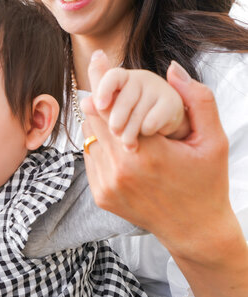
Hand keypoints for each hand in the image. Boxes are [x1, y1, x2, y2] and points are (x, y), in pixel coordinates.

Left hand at [83, 51, 247, 296]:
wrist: (192, 230)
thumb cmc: (206, 182)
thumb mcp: (213, 141)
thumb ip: (198, 100)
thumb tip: (172, 68)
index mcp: (147, 154)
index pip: (113, 107)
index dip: (105, 81)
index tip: (98, 60)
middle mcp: (120, 171)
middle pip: (95, 119)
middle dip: (100, 98)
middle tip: (102, 81)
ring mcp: (107, 185)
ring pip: (90, 138)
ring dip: (99, 123)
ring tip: (115, 115)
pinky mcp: (100, 195)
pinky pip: (91, 158)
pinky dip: (99, 145)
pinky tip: (117, 142)